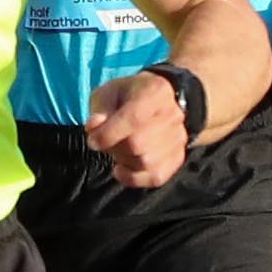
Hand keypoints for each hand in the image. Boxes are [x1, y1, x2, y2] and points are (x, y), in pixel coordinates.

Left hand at [85, 66, 196, 191]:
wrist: (157, 100)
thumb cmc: (128, 96)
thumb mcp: (109, 92)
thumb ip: (100, 108)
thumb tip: (94, 126)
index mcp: (156, 92)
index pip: (134, 118)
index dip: (109, 134)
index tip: (93, 140)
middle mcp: (173, 114)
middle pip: (138, 144)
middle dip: (114, 147)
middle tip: (107, 142)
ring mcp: (179, 137)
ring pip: (147, 163)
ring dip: (124, 161)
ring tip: (118, 150)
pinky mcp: (177, 157)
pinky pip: (156, 177)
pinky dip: (134, 179)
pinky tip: (122, 169)